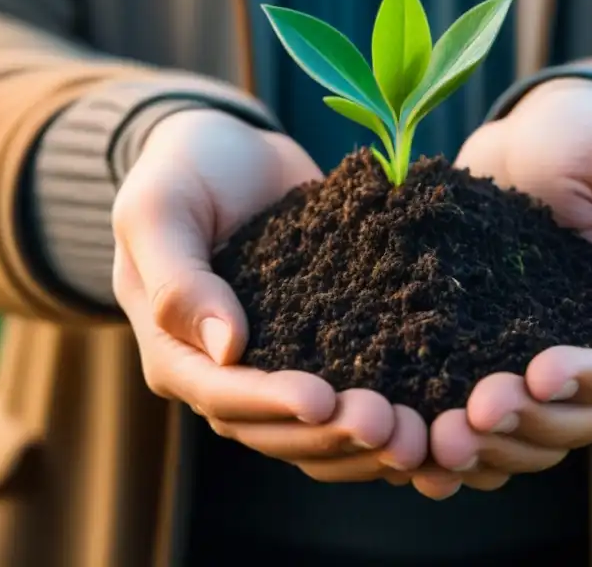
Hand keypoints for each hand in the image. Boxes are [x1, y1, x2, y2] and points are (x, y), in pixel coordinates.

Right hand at [112, 109, 427, 482]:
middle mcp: (223, 373)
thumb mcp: (160, 209)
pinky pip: (350, 390)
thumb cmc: (184, 169)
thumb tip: (225, 348)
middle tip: (392, 429)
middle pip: (275, 430)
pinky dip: (387, 408)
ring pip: (316, 428)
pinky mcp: (320, 344)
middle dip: (332, 435)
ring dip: (365, 443)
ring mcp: (275, 363)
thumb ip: (177, 278)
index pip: (222, 395)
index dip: (273, 405)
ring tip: (418, 437)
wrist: (232, 149)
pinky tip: (431, 416)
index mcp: (174, 349)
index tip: (324, 401)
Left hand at [413, 78, 591, 497]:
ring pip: (530, 432)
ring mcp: (539, 354)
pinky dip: (458, 440)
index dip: (588, 380)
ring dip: (489, 446)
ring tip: (437, 442)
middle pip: (577, 416)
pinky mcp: (486, 350)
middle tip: (470, 417)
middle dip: (527, 425)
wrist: (534, 134)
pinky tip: (416, 449)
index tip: (539, 374)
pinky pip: (481, 414)